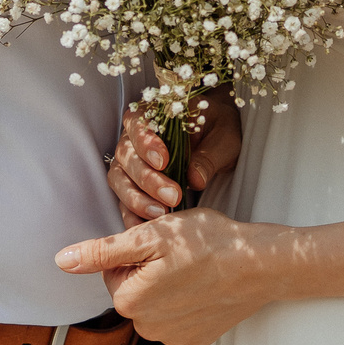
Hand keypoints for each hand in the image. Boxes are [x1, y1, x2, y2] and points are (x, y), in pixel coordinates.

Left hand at [55, 207, 293, 344]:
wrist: (260, 265)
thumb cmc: (208, 243)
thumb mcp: (151, 236)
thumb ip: (102, 251)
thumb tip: (62, 261)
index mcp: (129, 301)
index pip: (112, 270)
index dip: (133, 250)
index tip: (159, 240)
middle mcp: (146, 328)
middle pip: (133, 290)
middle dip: (148, 270)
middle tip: (177, 252)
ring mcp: (173, 338)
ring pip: (155, 305)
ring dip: (166, 286)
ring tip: (193, 267)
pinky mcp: (196, 340)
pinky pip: (178, 319)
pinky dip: (187, 302)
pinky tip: (204, 286)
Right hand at [106, 96, 241, 220]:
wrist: (217, 140)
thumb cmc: (217, 131)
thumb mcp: (224, 138)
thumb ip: (209, 156)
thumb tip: (194, 179)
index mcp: (151, 115)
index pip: (137, 125)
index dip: (146, 143)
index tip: (163, 161)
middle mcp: (132, 139)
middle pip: (126, 157)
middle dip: (147, 179)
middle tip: (172, 196)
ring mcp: (128, 164)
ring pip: (119, 180)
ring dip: (137, 199)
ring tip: (161, 214)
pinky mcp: (131, 188)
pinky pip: (123, 203)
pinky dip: (131, 216)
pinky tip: (146, 228)